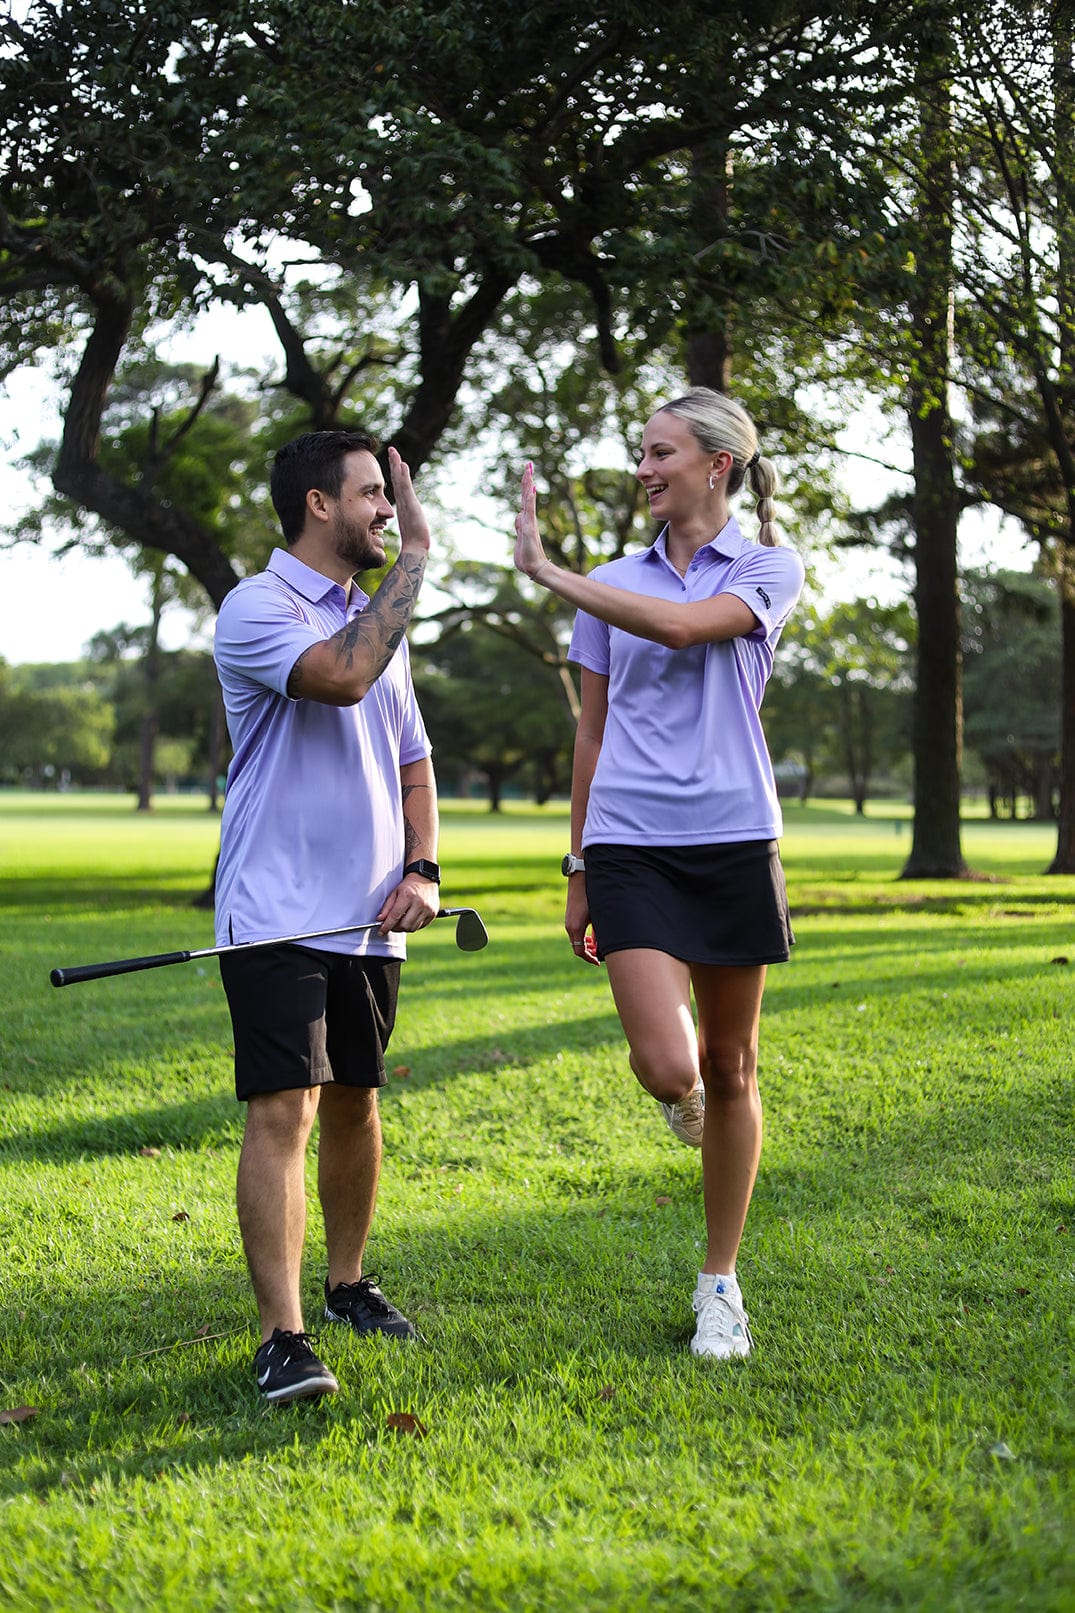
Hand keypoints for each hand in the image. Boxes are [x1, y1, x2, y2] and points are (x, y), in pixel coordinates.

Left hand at [377, 874, 438, 933]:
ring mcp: (427, 909)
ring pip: (412, 928)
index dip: (386, 926)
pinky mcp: (433, 913)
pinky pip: (421, 926)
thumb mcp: (395, 892)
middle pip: (404, 925)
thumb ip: (387, 907)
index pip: (395, 916)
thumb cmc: (408, 885)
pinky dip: (413, 926)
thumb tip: (380, 919)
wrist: (425, 879)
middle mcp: (419, 903)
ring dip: (404, 928)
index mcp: (408, 896)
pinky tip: (410, 919)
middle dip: (395, 928)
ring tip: (401, 921)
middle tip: (392, 925)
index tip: (381, 932)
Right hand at [388, 445, 430, 554]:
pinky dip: (402, 476)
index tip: (394, 460)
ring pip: (399, 481)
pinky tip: (402, 465)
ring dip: (396, 466)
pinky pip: (404, 488)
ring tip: (394, 452)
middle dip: (394, 464)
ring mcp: (405, 503)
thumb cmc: (414, 542)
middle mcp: (402, 502)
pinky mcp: (409, 505)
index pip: (398, 485)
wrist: (415, 549)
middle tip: (392, 449)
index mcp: (402, 505)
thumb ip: (411, 524)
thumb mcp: (413, 528)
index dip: (395, 473)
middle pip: (397, 480)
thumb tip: (411, 526)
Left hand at [513, 461, 548, 579]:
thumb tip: (519, 515)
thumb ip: (519, 525)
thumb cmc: (527, 556)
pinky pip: (530, 510)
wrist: (534, 568)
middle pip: (527, 494)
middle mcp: (528, 518)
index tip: (528, 472)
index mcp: (525, 520)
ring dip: (528, 484)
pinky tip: (532, 489)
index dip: (526, 485)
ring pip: (528, 499)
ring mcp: (529, 522)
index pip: (525, 499)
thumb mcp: (519, 537)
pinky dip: (530, 499)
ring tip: (529, 470)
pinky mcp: (529, 527)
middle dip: (527, 479)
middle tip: (529, 464)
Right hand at [565, 885, 600, 966]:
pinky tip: (591, 936)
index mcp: (576, 928)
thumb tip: (601, 945)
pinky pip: (574, 933)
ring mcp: (568, 922)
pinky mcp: (570, 917)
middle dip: (588, 953)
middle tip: (598, 955)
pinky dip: (582, 938)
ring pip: (575, 940)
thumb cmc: (592, 897)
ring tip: (596, 945)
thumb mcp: (599, 917)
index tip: (597, 962)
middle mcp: (569, 926)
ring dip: (585, 945)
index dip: (589, 958)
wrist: (581, 880)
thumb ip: (599, 933)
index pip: (580, 952)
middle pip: (577, 948)